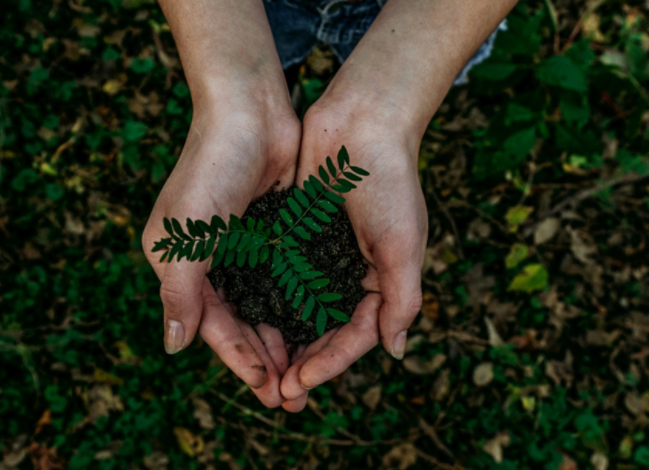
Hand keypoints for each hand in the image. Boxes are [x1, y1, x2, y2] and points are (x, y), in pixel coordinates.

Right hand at [142, 95, 299, 407]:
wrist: (249, 110)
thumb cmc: (210, 168)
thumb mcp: (186, 235)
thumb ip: (179, 292)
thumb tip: (173, 346)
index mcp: (180, 264)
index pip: (211, 324)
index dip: (238, 358)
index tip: (266, 387)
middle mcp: (209, 260)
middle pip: (239, 322)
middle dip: (264, 359)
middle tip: (292, 396)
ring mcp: (243, 247)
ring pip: (265, 306)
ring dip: (283, 339)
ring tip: (307, 372)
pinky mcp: (272, 233)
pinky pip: (285, 279)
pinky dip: (298, 305)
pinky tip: (318, 328)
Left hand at [279, 95, 428, 411]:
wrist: (361, 121)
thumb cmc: (390, 181)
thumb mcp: (403, 244)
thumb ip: (401, 299)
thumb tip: (395, 352)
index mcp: (380, 281)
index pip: (355, 336)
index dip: (330, 363)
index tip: (301, 383)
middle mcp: (349, 274)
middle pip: (324, 332)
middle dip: (303, 363)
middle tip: (277, 394)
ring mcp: (320, 256)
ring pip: (297, 311)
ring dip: (281, 341)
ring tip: (259, 371)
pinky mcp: (295, 236)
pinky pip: (278, 277)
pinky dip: (266, 301)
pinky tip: (245, 321)